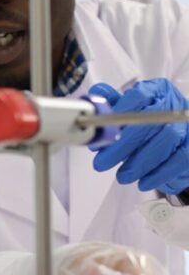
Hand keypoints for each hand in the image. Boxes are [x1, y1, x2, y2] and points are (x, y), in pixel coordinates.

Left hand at [89, 79, 188, 194]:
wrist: (175, 146)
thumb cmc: (146, 129)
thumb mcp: (127, 115)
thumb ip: (112, 106)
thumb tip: (95, 93)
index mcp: (156, 91)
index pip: (139, 96)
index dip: (118, 115)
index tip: (102, 134)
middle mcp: (175, 104)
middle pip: (151, 120)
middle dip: (123, 145)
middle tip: (102, 163)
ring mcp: (187, 125)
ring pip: (167, 139)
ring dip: (140, 161)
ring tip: (122, 176)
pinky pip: (180, 158)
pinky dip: (159, 173)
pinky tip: (143, 182)